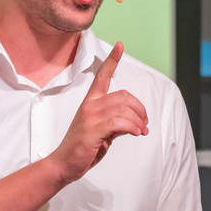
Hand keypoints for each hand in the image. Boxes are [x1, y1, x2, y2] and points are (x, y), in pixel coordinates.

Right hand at [49, 42, 147, 184]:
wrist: (64, 164)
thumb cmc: (83, 148)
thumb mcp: (103, 132)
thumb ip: (116, 123)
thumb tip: (136, 124)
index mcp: (90, 102)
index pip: (102, 76)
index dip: (112, 60)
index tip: (120, 45)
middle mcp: (90, 105)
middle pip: (123, 96)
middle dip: (139, 109)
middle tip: (145, 123)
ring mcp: (90, 116)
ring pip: (123, 109)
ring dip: (138, 121)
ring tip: (141, 131)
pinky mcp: (93, 129)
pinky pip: (120, 122)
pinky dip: (132, 127)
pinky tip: (136, 133)